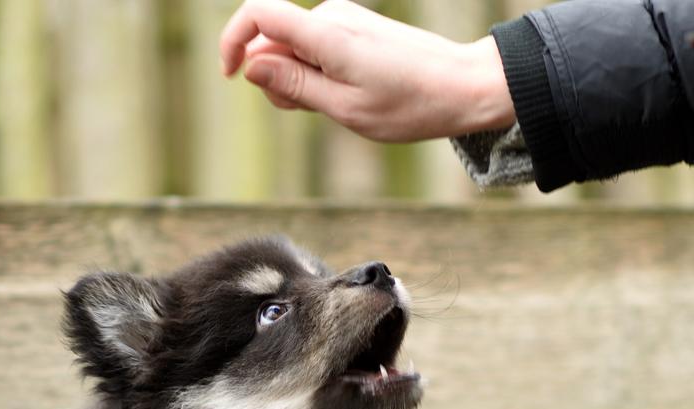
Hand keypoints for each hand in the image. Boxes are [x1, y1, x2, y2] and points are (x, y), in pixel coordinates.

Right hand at [218, 0, 514, 141]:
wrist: (463, 86)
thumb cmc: (410, 105)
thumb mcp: (345, 108)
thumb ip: (294, 85)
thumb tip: (251, 65)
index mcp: (327, 34)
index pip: (259, 14)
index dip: (232, 40)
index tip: (230, 76)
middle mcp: (332, 16)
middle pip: (272, 40)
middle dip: (272, 77)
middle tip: (309, 109)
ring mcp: (344, 20)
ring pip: (292, 48)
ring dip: (296, 80)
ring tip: (336, 104)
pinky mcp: (354, 29)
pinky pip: (314, 48)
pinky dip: (315, 73)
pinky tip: (345, 94)